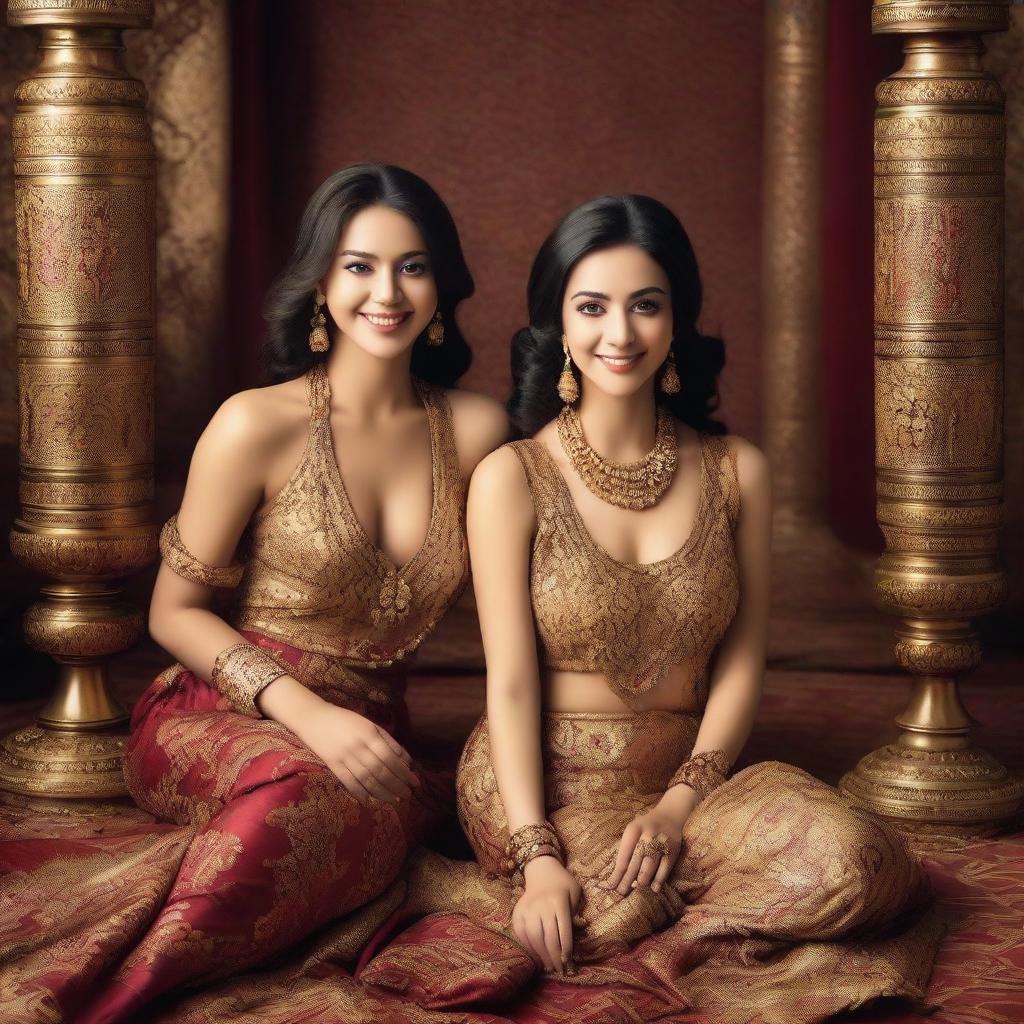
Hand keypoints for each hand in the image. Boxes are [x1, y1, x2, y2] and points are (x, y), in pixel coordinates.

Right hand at [293, 701, 419, 804]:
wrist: (314, 718)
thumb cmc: (346, 720)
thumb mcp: (370, 724)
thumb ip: (388, 740)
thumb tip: (405, 758)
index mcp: (369, 735)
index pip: (390, 757)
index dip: (403, 772)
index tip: (415, 782)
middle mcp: (358, 747)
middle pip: (380, 770)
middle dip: (396, 785)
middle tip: (408, 795)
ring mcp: (344, 757)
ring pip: (366, 779)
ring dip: (382, 792)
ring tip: (395, 800)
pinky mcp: (332, 765)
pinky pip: (348, 781)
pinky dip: (359, 792)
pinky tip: (370, 801)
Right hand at [511, 856, 581, 974]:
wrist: (542, 870)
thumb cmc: (563, 884)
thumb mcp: (575, 893)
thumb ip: (574, 914)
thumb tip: (575, 936)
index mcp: (559, 901)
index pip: (564, 930)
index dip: (566, 949)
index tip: (569, 962)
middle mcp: (542, 905)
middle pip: (549, 937)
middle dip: (555, 957)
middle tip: (560, 970)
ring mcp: (528, 909)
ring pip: (535, 938)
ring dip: (542, 956)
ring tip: (549, 966)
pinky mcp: (518, 912)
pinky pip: (522, 935)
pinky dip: (529, 948)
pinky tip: (537, 956)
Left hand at [608, 788, 695, 894]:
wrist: (669, 815)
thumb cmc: (645, 827)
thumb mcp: (633, 830)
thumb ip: (627, 849)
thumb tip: (619, 875)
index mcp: (633, 830)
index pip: (623, 856)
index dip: (617, 874)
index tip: (610, 886)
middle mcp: (646, 836)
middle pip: (634, 864)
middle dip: (626, 881)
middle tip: (621, 892)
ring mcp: (660, 844)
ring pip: (648, 868)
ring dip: (641, 881)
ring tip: (636, 889)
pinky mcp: (673, 851)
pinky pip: (664, 870)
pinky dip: (658, 881)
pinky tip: (653, 888)